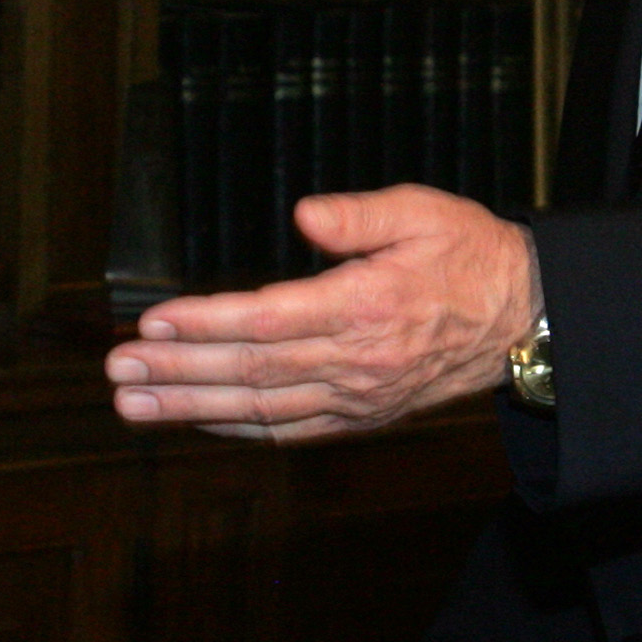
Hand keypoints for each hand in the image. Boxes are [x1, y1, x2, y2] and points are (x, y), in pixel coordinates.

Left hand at [106, 187, 538, 441]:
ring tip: (131, 404)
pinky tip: (192, 418)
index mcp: (366, 306)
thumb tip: (303, 215)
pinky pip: (288, 430)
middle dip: (176, 371)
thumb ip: (359, 216)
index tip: (152, 324)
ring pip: (260, 408)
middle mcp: (357, 361)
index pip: (268, 321)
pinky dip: (235, 427)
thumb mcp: (422, 211)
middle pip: (250, 371)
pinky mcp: (362, 416)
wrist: (525, 318)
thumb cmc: (470, 255)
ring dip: (190, 407)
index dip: (205, 325)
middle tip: (116, 370)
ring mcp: (357, 397)